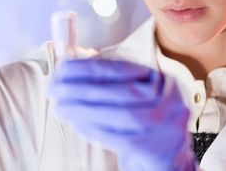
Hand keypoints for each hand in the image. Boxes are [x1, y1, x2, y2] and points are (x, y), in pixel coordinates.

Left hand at [49, 58, 196, 170]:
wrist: (169, 157)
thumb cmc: (145, 121)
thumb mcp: (139, 96)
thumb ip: (115, 82)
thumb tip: (75, 70)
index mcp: (162, 81)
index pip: (124, 69)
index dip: (92, 67)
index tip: (65, 68)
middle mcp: (169, 100)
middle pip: (123, 91)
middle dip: (85, 89)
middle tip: (56, 89)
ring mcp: (166, 124)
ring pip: (122, 114)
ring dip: (86, 110)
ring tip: (62, 107)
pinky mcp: (156, 149)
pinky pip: (121, 138)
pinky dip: (96, 130)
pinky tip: (78, 125)